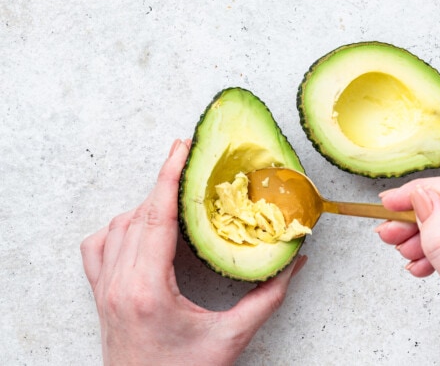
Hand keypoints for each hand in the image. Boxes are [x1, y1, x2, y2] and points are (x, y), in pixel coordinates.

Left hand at [80, 139, 306, 365]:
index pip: (156, 216)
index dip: (169, 176)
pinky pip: (99, 246)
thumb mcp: (231, 338)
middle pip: (138, 214)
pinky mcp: (101, 295)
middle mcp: (118, 283)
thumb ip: (267, 298)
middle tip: (189, 163)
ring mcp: (105, 289)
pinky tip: (138, 226)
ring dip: (146, 204)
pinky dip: (119, 226)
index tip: (181, 148)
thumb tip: (294, 263)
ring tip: (174, 195)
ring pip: (117, 226)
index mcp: (146, 289)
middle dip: (164, 183)